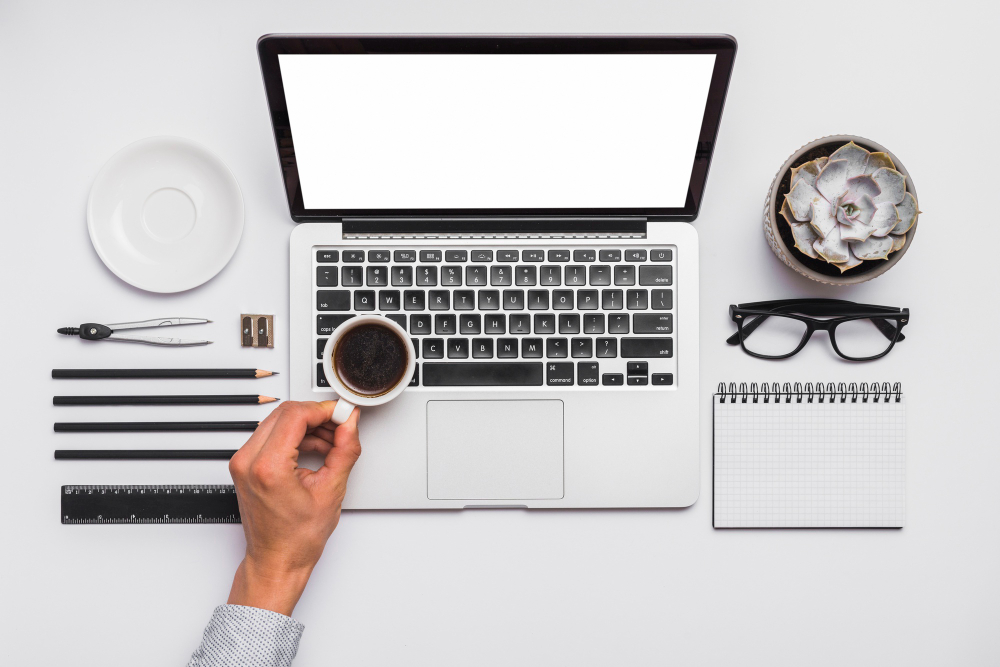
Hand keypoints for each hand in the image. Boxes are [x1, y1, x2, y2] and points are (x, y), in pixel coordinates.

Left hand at [226, 400, 360, 615]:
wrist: (276, 560)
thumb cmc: (296, 539)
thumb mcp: (331, 490)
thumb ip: (345, 450)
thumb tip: (350, 423)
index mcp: (268, 467)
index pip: (296, 415)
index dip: (324, 410)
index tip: (342, 414)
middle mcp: (248, 461)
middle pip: (285, 413)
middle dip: (317, 416)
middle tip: (341, 426)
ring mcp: (242, 462)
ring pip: (278, 421)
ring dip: (307, 425)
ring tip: (331, 443)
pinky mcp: (245, 464)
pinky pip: (271, 435)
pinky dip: (295, 435)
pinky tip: (315, 448)